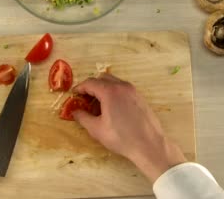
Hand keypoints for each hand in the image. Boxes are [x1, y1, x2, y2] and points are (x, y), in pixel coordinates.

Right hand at [72, 74, 186, 182]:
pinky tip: (112, 109)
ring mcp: (133, 91)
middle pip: (102, 79)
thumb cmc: (121, 137)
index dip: (80, 88)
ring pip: (114, 83)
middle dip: (92, 87)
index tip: (74, 95)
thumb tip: (74, 112)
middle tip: (85, 100)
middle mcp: (122, 86)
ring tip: (98, 107)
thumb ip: (83, 117)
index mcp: (110, 91)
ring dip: (103, 90)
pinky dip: (114, 94)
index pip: (90, 82)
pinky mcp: (140, 97)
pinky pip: (123, 89)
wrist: (149, 145)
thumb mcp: (97, 129)